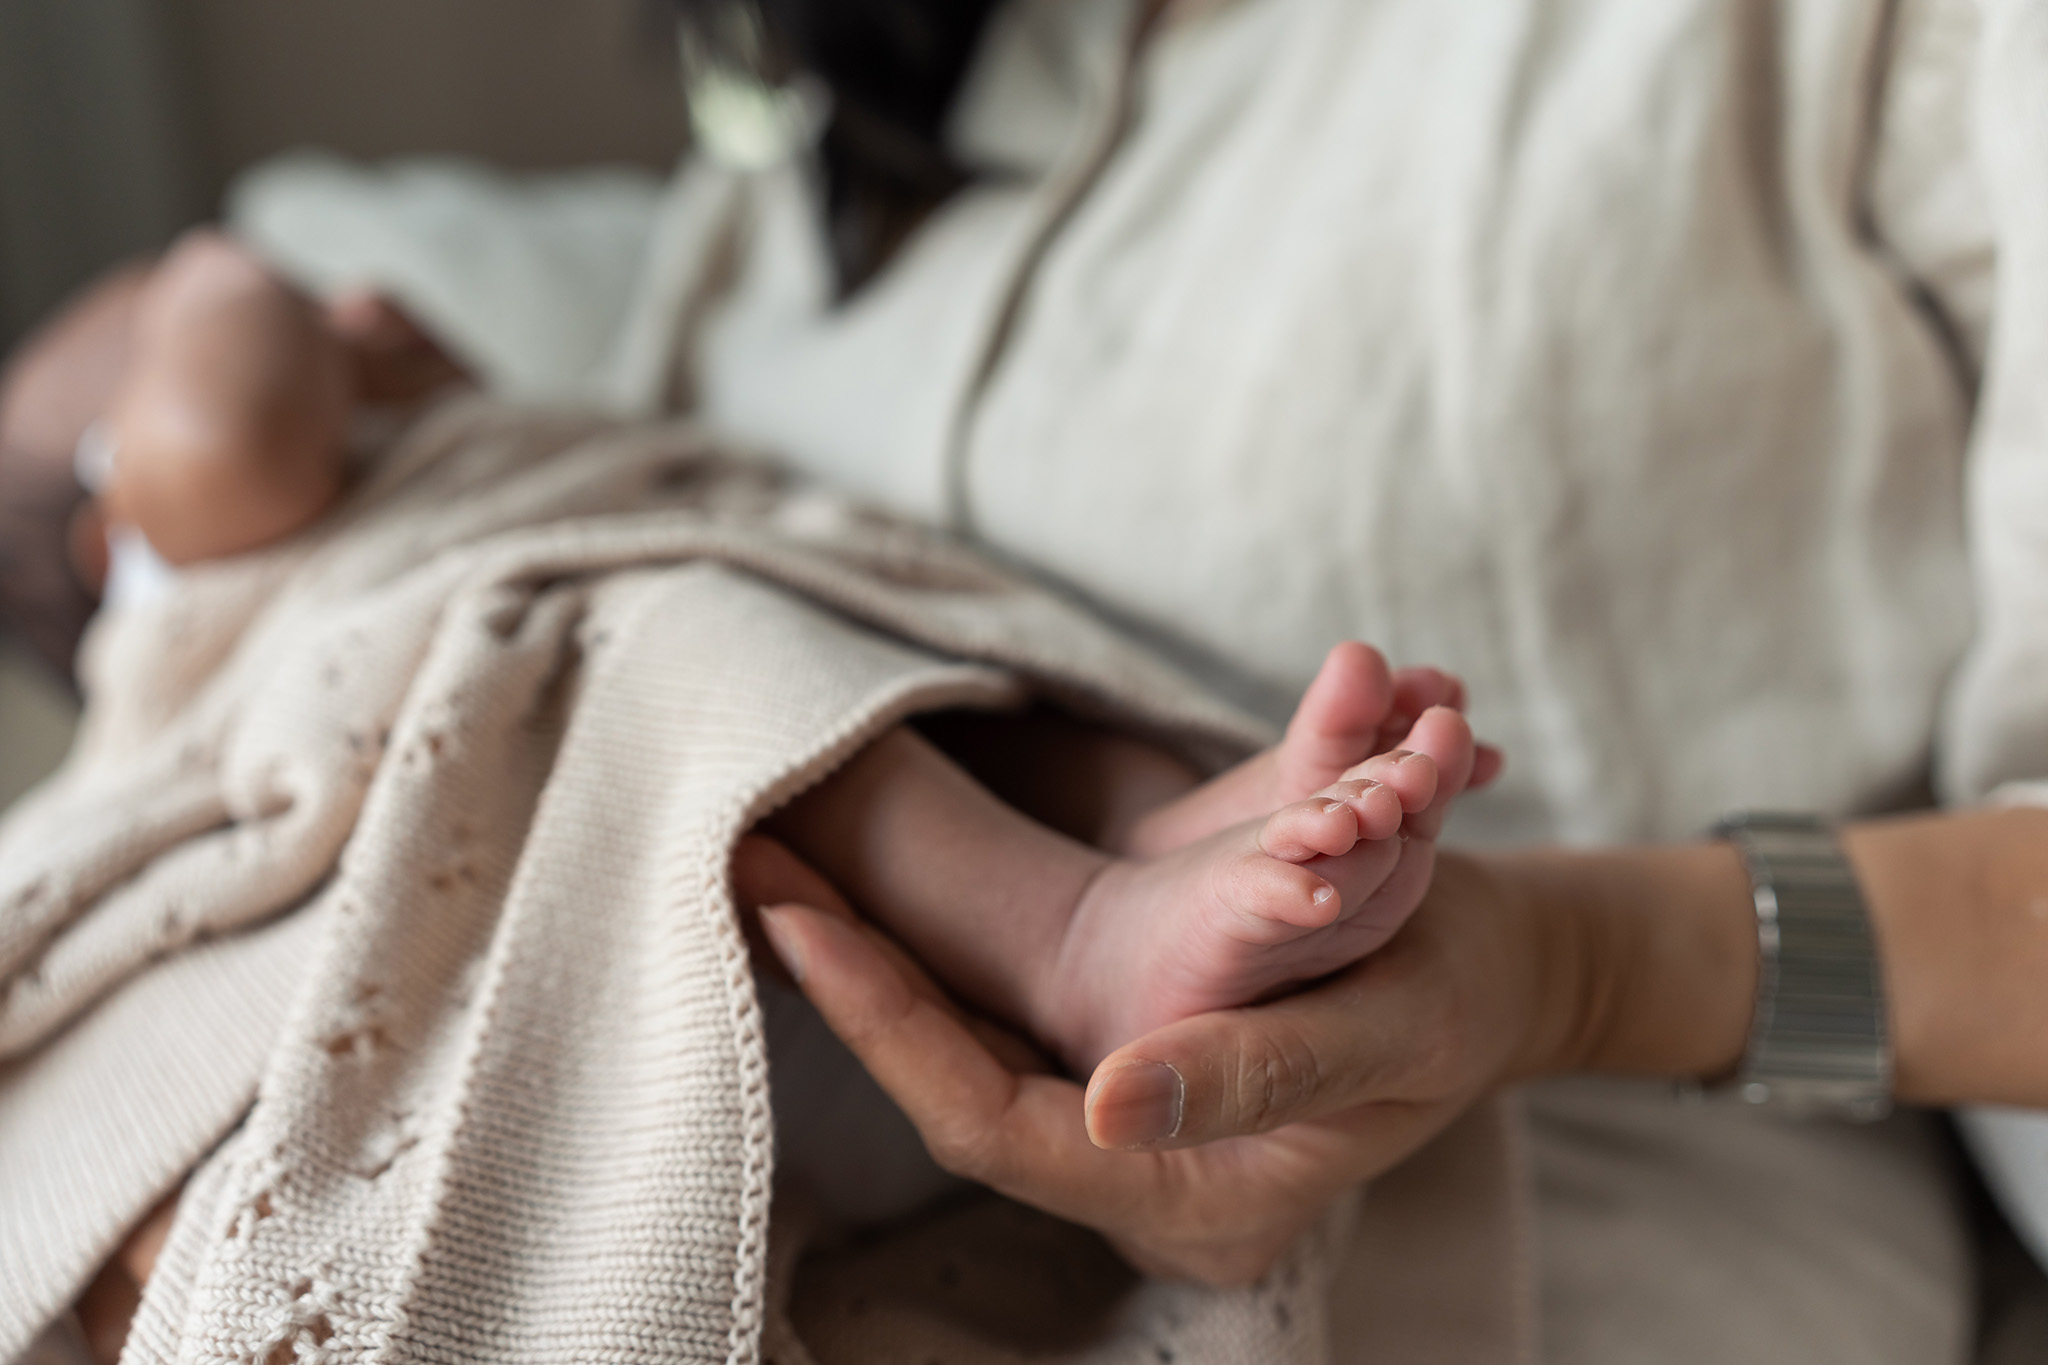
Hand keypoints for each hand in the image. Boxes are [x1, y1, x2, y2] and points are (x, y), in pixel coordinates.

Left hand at [735, 836, 1559, 1284]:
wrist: (1504, 975)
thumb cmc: (1465, 990)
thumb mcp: (1387, 1020)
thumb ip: (1254, 1071)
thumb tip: (1103, 1105)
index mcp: (1197, 1203)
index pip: (993, 1126)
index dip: (890, 1024)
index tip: (799, 918)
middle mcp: (1141, 1187)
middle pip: (953, 1094)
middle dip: (851, 984)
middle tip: (749, 867)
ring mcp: (1130, 1140)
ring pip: (965, 1064)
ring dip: (876, 966)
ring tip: (778, 869)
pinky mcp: (1127, 1081)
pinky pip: (1003, 1034)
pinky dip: (935, 964)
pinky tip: (871, 900)